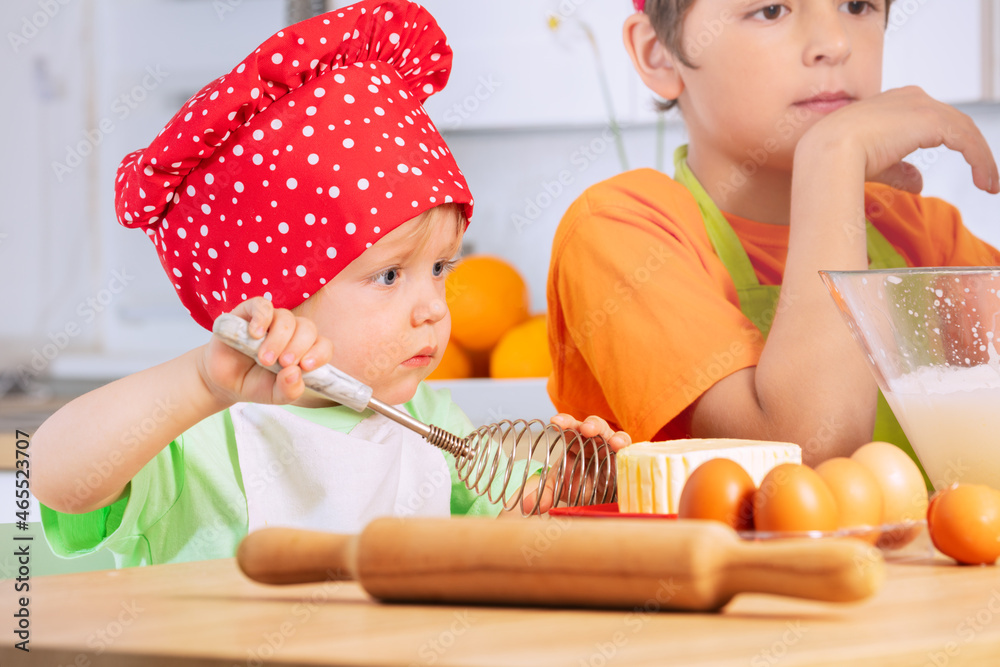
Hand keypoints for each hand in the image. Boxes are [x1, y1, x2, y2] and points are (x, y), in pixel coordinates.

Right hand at [197, 297, 333, 406]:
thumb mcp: (275, 395)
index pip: (323, 345)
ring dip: (278, 339)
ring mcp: (271, 320)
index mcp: (304, 350)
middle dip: (297, 347)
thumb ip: (289, 389)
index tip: (306, 366)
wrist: (223, 381)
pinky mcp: (249, 312)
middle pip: (307, 328)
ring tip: (264, 359)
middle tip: (282, 364)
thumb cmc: (255, 384)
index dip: (319, 353)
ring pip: (286, 318)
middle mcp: (291, 332)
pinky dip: (262, 318)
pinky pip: (262, 306)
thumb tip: (295, 373)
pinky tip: (255, 334)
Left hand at [508, 414, 629, 515]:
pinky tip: (626, 452)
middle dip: (590, 425)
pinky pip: (630, 451)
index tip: (554, 420)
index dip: (564, 421)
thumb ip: (544, 492)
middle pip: (593, 426)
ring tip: (614, 442)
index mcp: (575, 442)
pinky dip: (628, 451)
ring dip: (614, 437)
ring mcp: (611, 449)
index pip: (569, 427)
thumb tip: (527, 504)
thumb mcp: (559, 487)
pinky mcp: (625, 460)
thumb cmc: (578, 484)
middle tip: (586, 429)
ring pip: (614, 435)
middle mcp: (594, 441)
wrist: (598, 499)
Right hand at [802, 86, 998, 194]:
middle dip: (973, 150)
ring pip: (965, 131)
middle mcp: (911, 98)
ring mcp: (922, 106)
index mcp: (894, 104)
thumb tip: (920, 183)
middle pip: (955, 123)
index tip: (962, 165)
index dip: (953, 142)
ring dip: (981, 159)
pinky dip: (980, 161)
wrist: (828, 152)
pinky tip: (984, 181)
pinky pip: (967, 140)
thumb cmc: (837, 158)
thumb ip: (900, 170)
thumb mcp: (877, 164)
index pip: (935, 121)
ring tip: (989, 184)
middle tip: (985, 177)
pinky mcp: (932, 120)